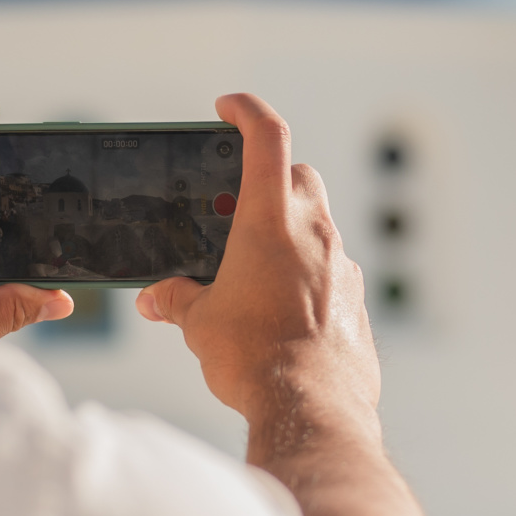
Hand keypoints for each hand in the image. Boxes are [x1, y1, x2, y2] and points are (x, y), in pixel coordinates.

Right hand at [138, 93, 379, 441]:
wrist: (312, 408)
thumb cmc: (254, 359)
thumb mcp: (200, 324)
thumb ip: (176, 299)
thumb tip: (158, 298)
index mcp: (271, 221)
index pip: (266, 136)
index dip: (246, 110)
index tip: (228, 107)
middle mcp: (315, 232)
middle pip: (298, 177)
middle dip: (269, 179)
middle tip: (236, 207)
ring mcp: (343, 264)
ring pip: (318, 224)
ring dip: (288, 231)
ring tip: (253, 266)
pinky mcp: (356, 299)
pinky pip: (332, 268)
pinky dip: (308, 272)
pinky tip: (282, 306)